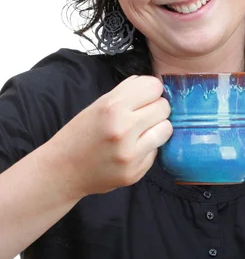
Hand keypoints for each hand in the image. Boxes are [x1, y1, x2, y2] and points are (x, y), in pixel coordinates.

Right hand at [40, 76, 172, 199]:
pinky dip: (148, 148)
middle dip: (155, 108)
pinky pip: (156, 151)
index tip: (145, 96)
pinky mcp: (135, 172)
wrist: (63, 170)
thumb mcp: (99, 104)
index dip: (151, 90)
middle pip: (164, 107)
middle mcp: (123, 130)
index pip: (154, 87)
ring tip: (141, 131)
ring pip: (166, 129)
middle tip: (142, 114)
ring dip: (157, 128)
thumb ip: (128, 91)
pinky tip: (131, 149)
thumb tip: (155, 85)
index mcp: (112, 108)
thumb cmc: (82, 133)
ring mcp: (130, 154)